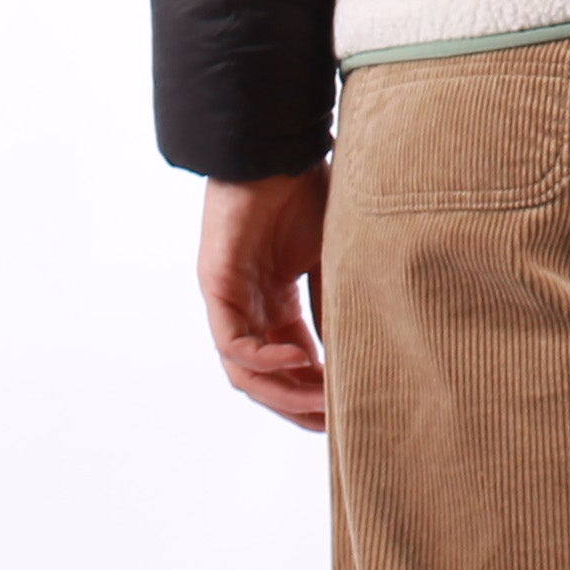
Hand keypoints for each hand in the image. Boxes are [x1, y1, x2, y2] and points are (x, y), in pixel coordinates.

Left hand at [198, 159, 330, 431]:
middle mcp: (249, 305)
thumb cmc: (307, 187)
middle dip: (298, 404)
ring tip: (319, 401)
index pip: (291, 360)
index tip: (347, 410)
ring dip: (282, 391)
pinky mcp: (215, 286)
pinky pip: (232, 342)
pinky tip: (298, 358)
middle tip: (334, 424)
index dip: (314, 390)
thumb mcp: (331, 253)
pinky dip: (263, 358)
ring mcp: (230, 298)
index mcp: (276, 298)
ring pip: (246, 369)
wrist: (278, 145)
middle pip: (266, 376)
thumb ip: (334, 301)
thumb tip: (353, 352)